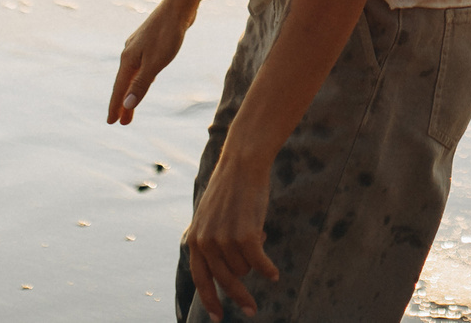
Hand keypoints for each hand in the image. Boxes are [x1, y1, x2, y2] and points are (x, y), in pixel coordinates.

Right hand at [107, 3, 186, 124]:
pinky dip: (139, 78)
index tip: (111, 123)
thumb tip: (127, 105)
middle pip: (124, 84)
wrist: (178, 7)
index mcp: (128, 60)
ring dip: (131, 91)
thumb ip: (141, 84)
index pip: (119, 89)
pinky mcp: (148, 43)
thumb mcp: (156, 63)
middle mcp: (129, 53)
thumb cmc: (168, 35)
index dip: (116, 107)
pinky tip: (144, 79)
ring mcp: (137, 47)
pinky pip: (140, 66)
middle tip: (123, 122)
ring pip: (132, 75)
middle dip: (123, 103)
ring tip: (132, 105)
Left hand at [183, 151, 278, 319]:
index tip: (218, 318)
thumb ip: (209, 241)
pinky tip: (274, 274)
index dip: (210, 300)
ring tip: (256, 236)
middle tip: (252, 311)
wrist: (242, 163)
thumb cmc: (230, 189)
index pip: (200, 280)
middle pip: (225, 282)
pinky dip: (268, 269)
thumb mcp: (209, 216)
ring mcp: (224, 240)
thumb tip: (220, 268)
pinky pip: (259, 264)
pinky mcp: (245, 236)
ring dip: (254, 260)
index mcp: (195, 240)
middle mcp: (206, 243)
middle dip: (240, 298)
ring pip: (245, 269)